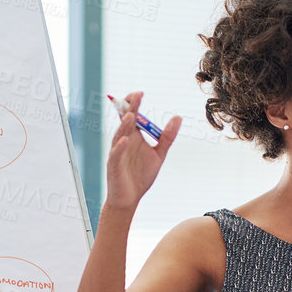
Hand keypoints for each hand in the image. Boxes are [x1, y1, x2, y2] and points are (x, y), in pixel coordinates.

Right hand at [104, 91, 182, 212]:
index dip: (134, 104)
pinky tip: (125, 140)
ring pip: (119, 136)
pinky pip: (116, 155)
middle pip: (125, 121)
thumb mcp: (159, 154)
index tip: (140, 93)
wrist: (130, 199)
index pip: (132, 116)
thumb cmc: (141, 176)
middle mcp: (124, 141)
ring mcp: (117, 153)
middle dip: (129, 108)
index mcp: (133, 137)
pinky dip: (120, 147)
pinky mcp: (114, 166)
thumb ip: (166, 137)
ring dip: (125, 125)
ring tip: (131, 115)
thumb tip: (177, 117)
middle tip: (136, 95)